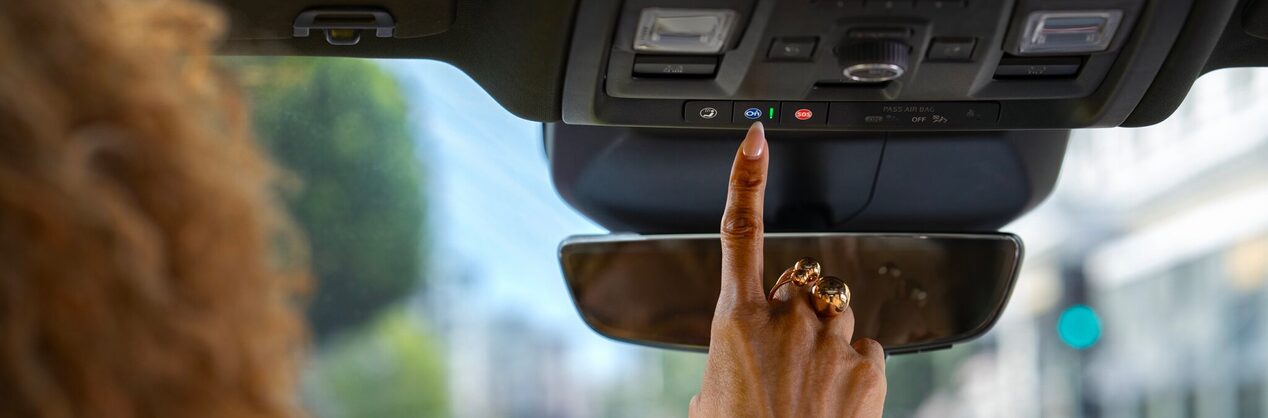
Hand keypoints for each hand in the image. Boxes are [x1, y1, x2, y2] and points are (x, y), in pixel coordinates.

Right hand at [689, 123, 887, 417]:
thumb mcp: (710, 399)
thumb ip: (727, 364)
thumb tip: (737, 368)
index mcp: (736, 319)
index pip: (739, 230)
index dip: (746, 177)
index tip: (756, 139)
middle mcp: (785, 318)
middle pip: (796, 285)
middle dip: (792, 311)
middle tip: (781, 361)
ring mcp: (829, 338)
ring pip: (832, 314)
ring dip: (823, 339)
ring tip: (807, 387)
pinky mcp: (866, 363)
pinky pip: (862, 346)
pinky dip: (852, 366)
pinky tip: (833, 397)